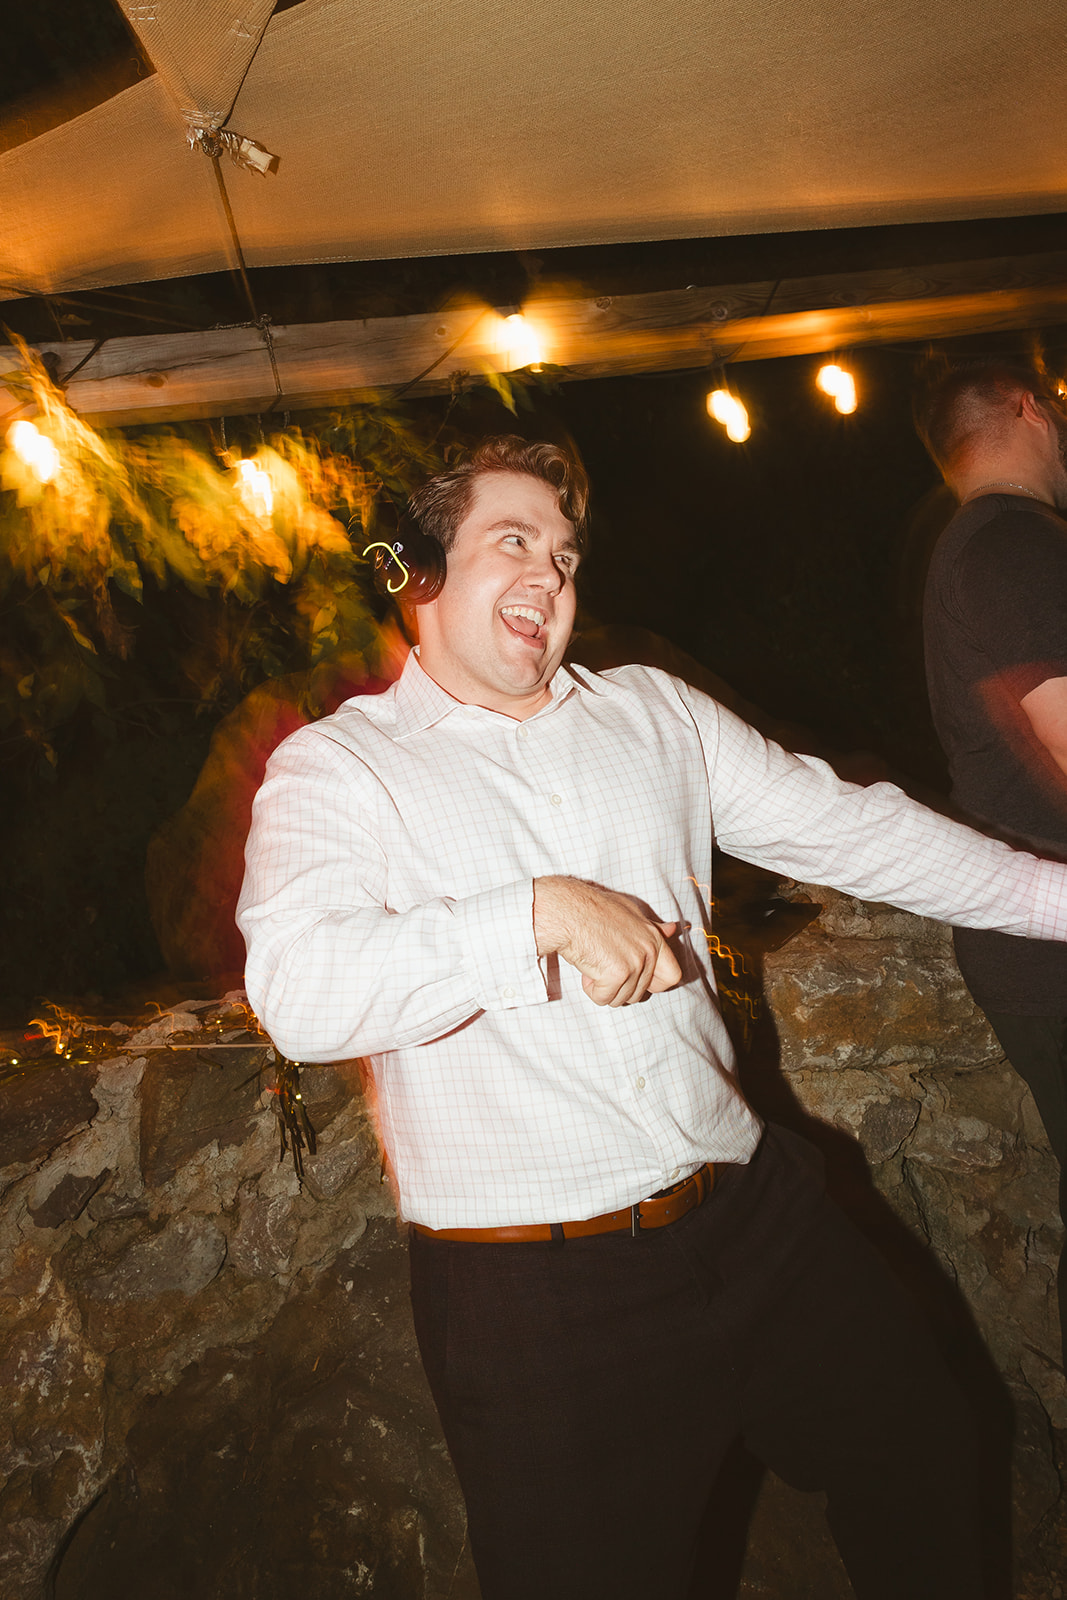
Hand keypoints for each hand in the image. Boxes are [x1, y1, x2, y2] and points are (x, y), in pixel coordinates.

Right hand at [533, 876, 681, 1006]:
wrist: (567, 911)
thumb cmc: (591, 909)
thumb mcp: (628, 912)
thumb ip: (651, 927)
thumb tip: (674, 928)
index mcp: (654, 939)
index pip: (672, 976)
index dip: (653, 984)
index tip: (632, 977)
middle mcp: (649, 952)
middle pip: (639, 994)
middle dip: (618, 986)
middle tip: (603, 964)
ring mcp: (635, 964)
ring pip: (621, 999)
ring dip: (603, 987)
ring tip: (594, 962)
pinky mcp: (617, 975)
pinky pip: (604, 999)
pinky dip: (591, 989)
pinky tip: (586, 969)